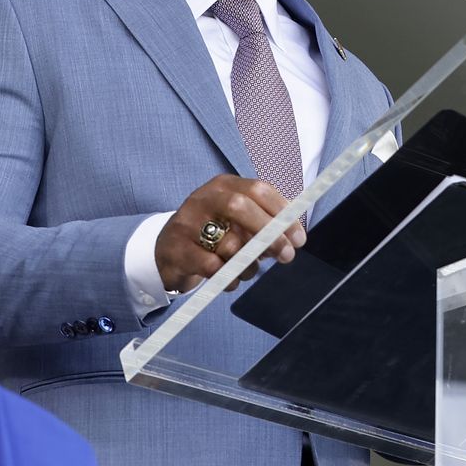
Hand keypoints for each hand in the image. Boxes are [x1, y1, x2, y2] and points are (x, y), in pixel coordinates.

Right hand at [155, 174, 306, 293]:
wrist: (166, 252)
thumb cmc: (211, 236)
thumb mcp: (235, 222)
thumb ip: (263, 224)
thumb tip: (293, 238)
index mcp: (223, 186)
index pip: (258, 189)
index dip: (283, 213)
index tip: (299, 238)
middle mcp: (203, 198)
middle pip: (241, 207)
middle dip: (269, 233)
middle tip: (286, 256)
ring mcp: (187, 222)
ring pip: (229, 245)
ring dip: (247, 265)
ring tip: (247, 270)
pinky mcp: (177, 249)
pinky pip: (213, 267)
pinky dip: (228, 278)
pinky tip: (229, 279)